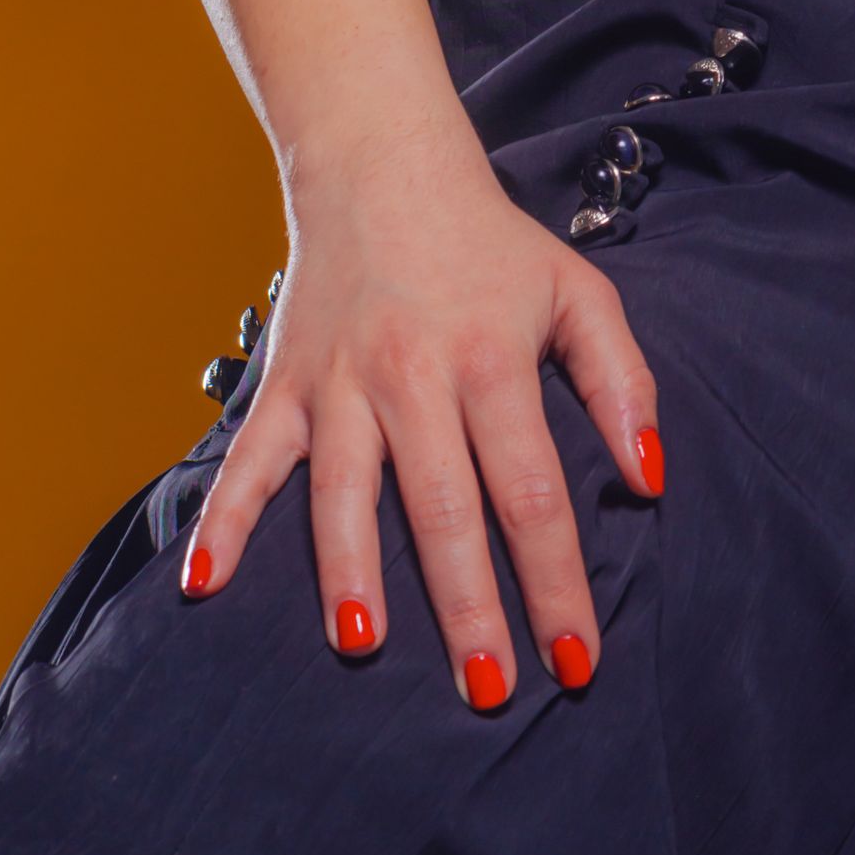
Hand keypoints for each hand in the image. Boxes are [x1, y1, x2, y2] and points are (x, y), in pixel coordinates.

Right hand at [176, 119, 661, 707]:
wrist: (382, 164)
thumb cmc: (494, 245)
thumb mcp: (579, 295)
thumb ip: (621, 385)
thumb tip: (648, 481)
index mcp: (493, 361)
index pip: (532, 493)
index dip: (556, 581)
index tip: (576, 659)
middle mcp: (412, 378)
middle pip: (444, 510)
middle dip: (468, 608)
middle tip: (489, 690)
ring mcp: (340, 384)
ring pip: (344, 494)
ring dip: (351, 573)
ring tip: (361, 647)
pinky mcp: (284, 385)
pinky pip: (251, 461)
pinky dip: (225, 519)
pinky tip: (206, 583)